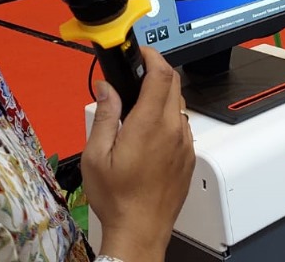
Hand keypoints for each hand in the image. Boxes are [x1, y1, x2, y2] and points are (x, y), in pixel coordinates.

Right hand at [82, 48, 194, 260]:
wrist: (140, 231)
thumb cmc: (117, 199)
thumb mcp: (96, 155)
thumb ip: (104, 115)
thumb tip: (106, 88)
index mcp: (150, 125)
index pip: (161, 74)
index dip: (152, 56)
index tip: (140, 53)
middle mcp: (173, 131)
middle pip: (174, 84)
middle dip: (156, 71)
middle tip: (135, 74)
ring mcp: (184, 144)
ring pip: (180, 104)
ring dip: (163, 95)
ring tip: (138, 104)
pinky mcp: (188, 158)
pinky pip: (182, 126)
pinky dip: (168, 117)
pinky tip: (149, 131)